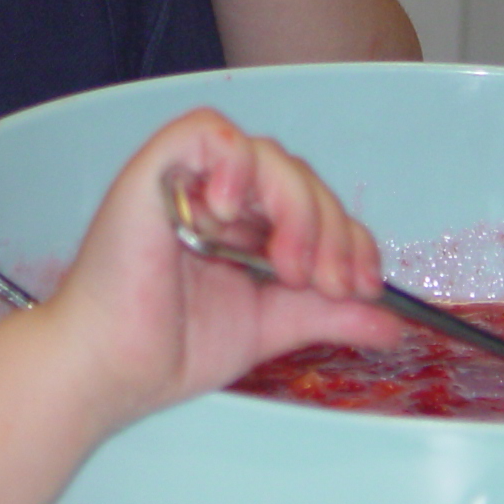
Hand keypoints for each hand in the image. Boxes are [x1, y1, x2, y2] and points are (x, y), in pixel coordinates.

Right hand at [48, 107, 399, 425]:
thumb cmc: (167, 348)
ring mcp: (185, 181)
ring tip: (286, 266)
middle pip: (297, 176)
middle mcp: (215, 195)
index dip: (350, 236)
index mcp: (241, 225)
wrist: (111, 371)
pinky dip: (233, 163)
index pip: (314, 204)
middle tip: (329, 283)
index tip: (363, 284)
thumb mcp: (270, 326)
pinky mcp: (154, 172)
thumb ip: (328, 314)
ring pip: (265, 154)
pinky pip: (204, 132)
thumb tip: (392, 321)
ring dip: (295, 207)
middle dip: (330, 229)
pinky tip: (230, 211)